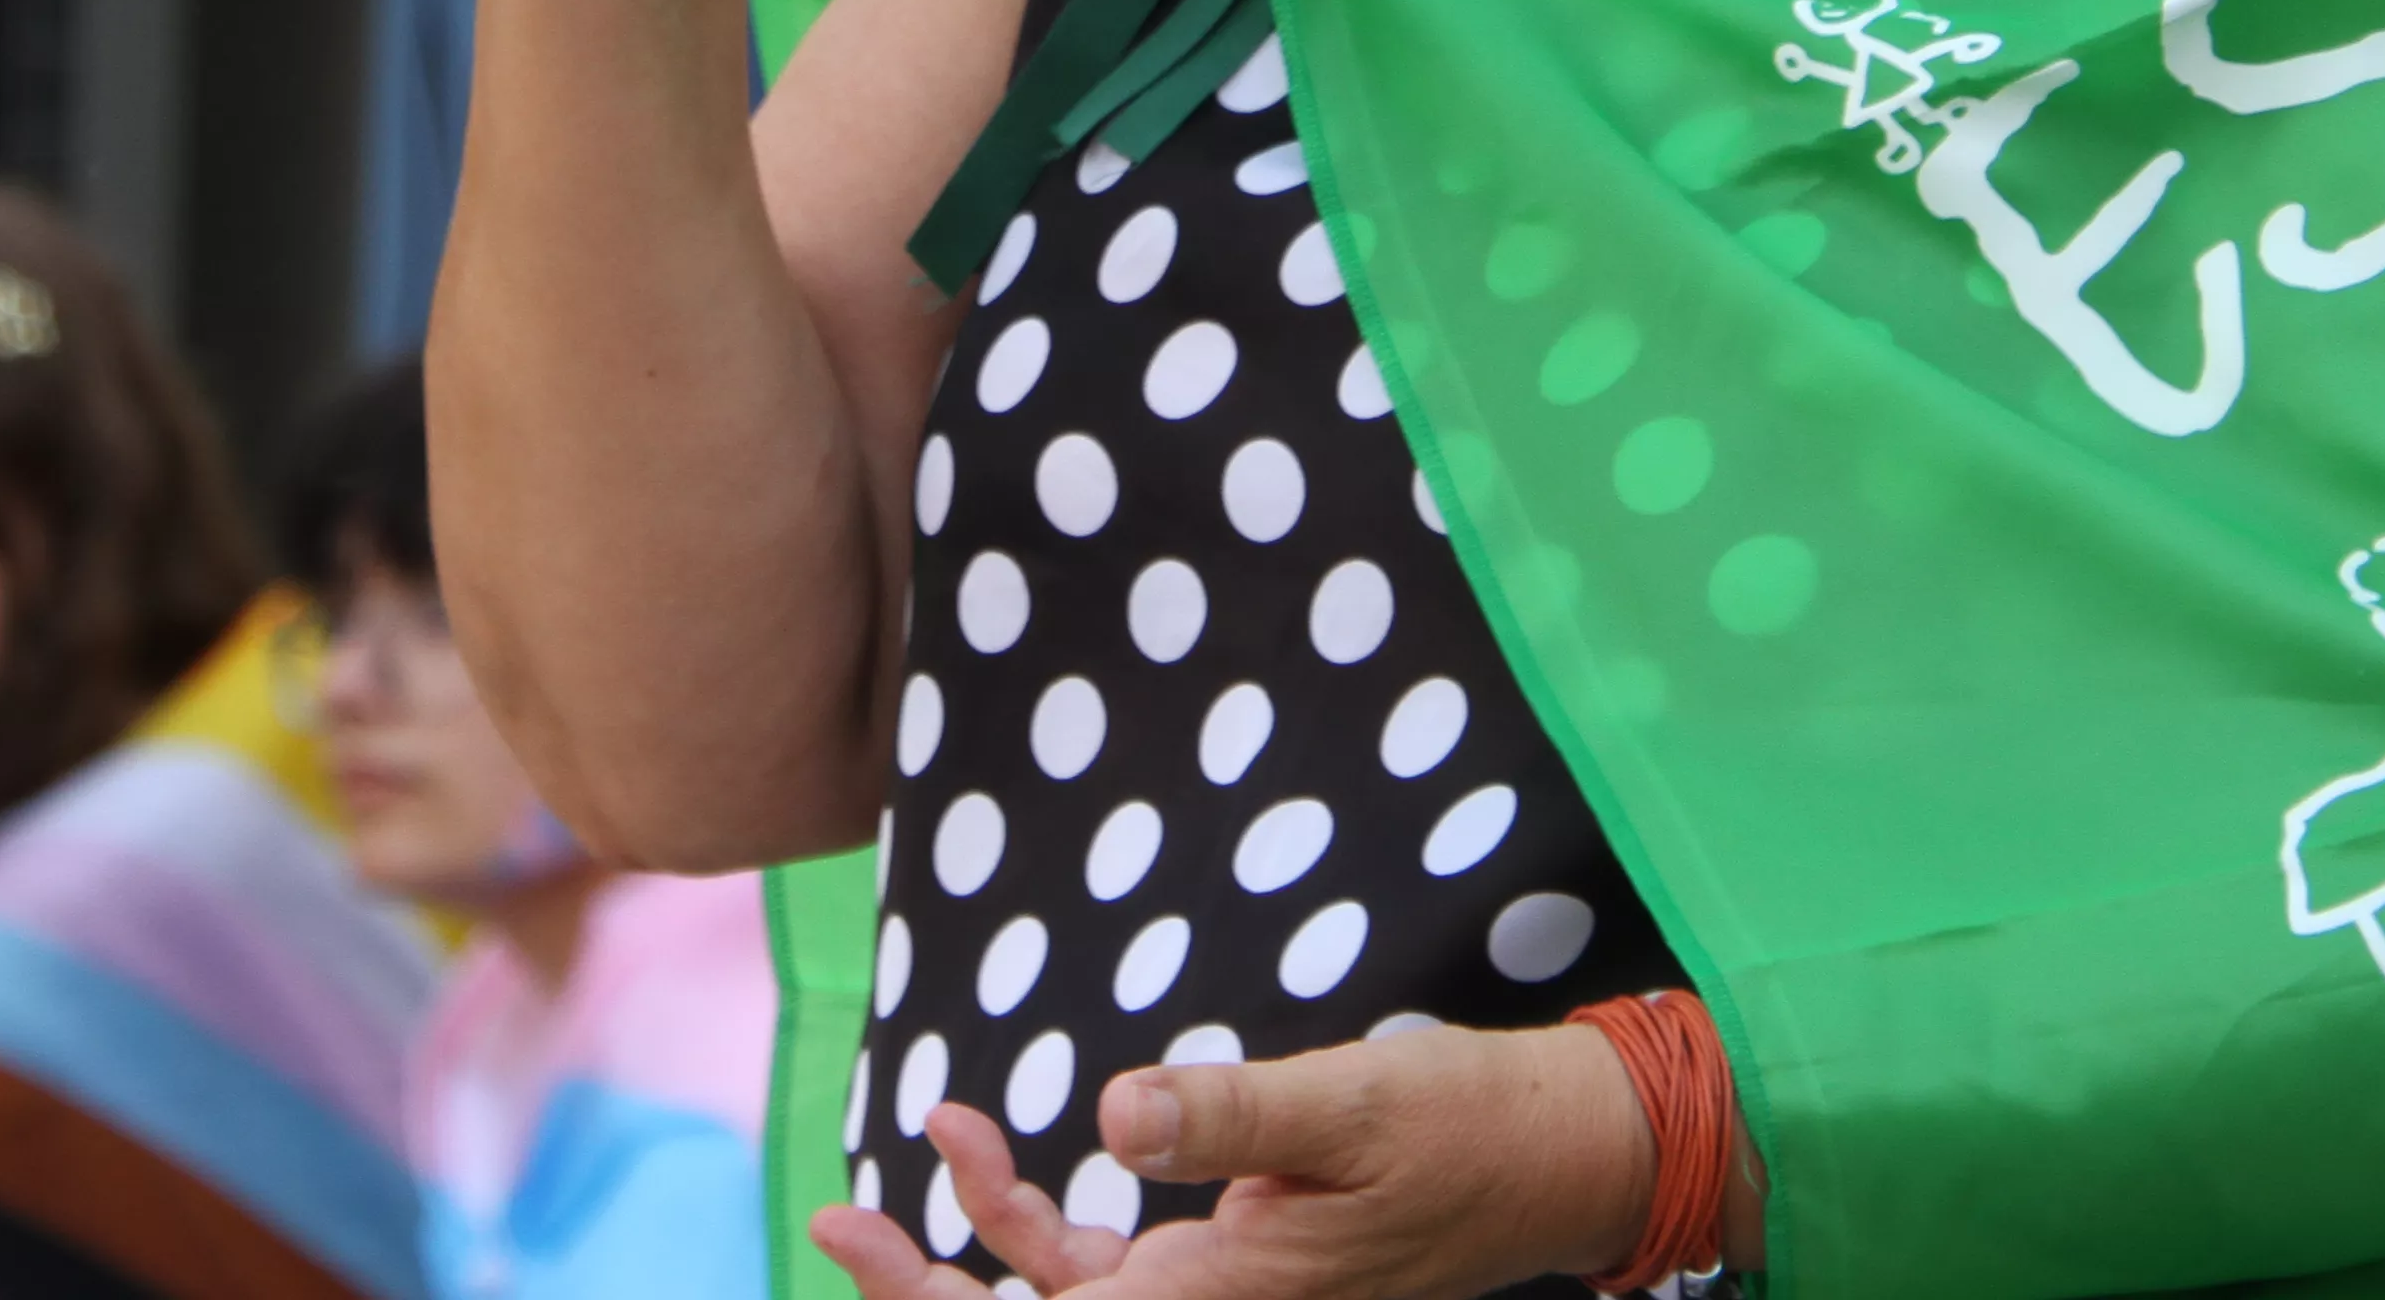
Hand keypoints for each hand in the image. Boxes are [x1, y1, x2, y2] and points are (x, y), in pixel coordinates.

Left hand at [812, 1022, 1652, 1299]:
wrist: (1549, 1156)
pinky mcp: (1224, 1264)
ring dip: (974, 1245)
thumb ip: (1230, 1113)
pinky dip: (1036, 1216)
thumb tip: (1116, 1115)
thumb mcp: (1350, 1104)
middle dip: (929, 1295)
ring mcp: (1213, 1296)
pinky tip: (992, 1141)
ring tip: (911, 1154)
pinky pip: (1102, 1267)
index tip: (852, 1236)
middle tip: (835, 1227)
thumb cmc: (1461, 1130)